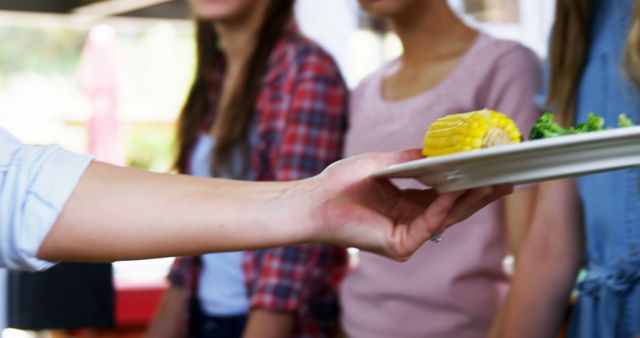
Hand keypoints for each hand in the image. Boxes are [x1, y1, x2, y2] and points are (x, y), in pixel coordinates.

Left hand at [301, 150, 512, 260]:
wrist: (314, 200)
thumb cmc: (341, 182)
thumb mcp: (382, 163)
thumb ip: (411, 159)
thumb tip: (439, 150)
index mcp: (407, 204)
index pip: (445, 195)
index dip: (468, 183)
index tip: (490, 169)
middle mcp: (411, 222)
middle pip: (453, 209)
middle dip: (479, 194)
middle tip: (506, 179)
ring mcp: (407, 236)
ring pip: (446, 218)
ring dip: (469, 199)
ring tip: (492, 182)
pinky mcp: (400, 245)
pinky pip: (429, 225)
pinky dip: (443, 207)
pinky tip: (456, 190)